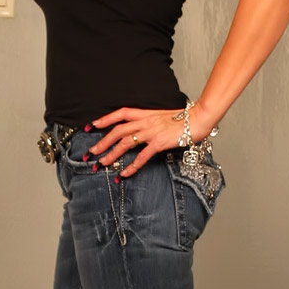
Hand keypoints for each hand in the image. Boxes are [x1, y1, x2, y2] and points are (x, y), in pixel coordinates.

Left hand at [89, 102, 213, 177]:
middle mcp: (145, 122)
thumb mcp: (162, 116)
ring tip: (102, 164)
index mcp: (145, 114)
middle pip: (117, 131)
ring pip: (125, 143)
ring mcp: (151, 132)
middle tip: (90, 153)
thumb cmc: (183, 119)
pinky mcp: (159, 143)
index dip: (104, 119)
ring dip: (111, 154)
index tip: (91, 127)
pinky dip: (131, 166)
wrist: (198, 118)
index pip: (120, 114)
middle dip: (102, 142)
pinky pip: (142, 157)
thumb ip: (149, 121)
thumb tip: (140, 130)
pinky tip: (124, 174)